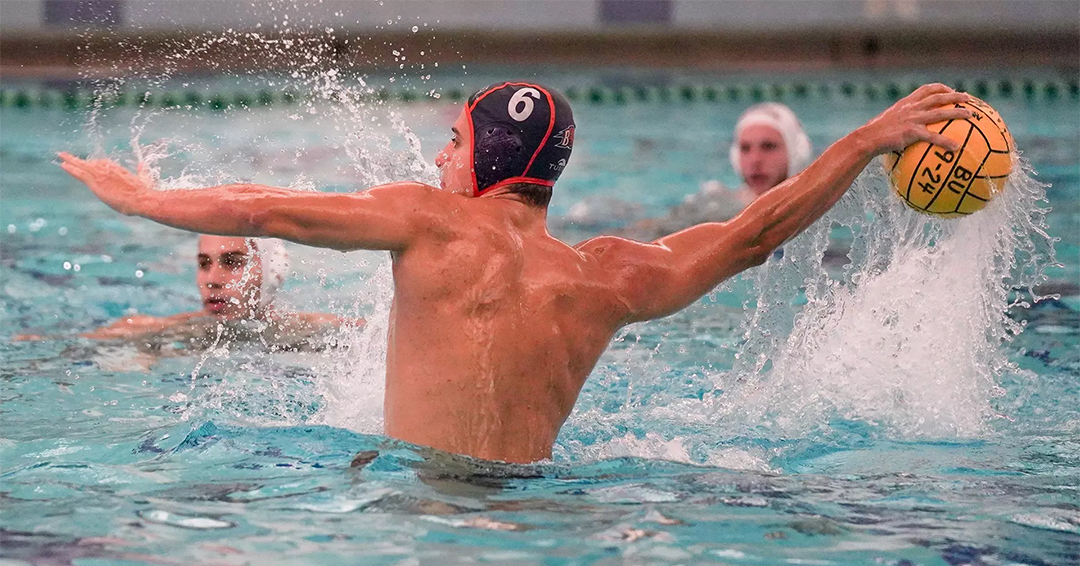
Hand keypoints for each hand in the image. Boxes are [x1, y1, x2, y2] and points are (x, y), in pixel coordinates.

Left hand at [58, 153, 151, 215]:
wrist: (140, 199)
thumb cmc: (144, 193)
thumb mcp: (144, 180)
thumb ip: (141, 172)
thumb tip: (142, 164)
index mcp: (118, 170)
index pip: (103, 164)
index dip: (95, 164)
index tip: (89, 163)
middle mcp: (108, 170)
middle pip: (91, 163)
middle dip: (80, 161)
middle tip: (68, 156)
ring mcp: (101, 175)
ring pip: (83, 166)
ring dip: (71, 161)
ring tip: (62, 156)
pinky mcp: (96, 183)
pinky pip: (80, 173)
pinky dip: (71, 168)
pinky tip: (63, 164)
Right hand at [856, 84, 973, 154]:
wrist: (866, 139)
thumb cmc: (874, 134)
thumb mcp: (886, 122)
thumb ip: (898, 122)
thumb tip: (905, 131)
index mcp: (906, 103)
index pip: (926, 89)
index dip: (941, 88)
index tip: (950, 90)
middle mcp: (911, 108)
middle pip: (938, 97)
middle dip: (955, 95)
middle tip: (968, 98)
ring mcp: (912, 119)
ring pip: (941, 113)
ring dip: (958, 113)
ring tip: (971, 116)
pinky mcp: (912, 132)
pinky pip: (934, 137)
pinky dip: (946, 142)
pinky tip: (956, 148)